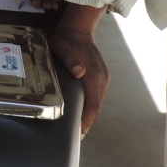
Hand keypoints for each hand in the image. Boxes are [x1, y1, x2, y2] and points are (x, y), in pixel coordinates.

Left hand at [49, 4, 109, 134]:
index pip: (93, 104)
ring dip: (91, 115)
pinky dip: (92, 106)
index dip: (87, 120)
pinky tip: (83, 112)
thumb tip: (80, 72)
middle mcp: (102, 79)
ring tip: (79, 127)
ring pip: (98, 102)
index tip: (79, 133)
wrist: (78, 30)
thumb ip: (70, 60)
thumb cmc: (67, 41)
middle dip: (88, 122)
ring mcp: (104, 77)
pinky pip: (98, 95)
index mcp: (94, 75)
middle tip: (77, 136)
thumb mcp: (63, 48)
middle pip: (97, 106)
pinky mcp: (102, 76)